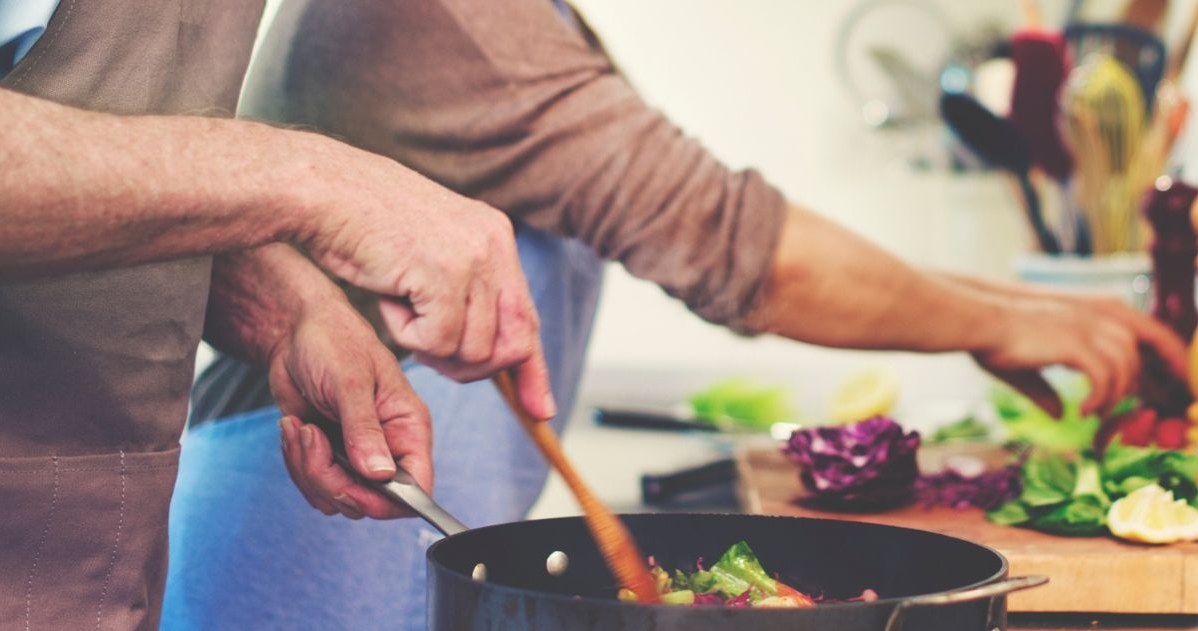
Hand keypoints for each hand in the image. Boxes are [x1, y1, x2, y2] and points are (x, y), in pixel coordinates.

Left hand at [269, 296, 431, 519]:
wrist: (295, 332)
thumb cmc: (334, 342)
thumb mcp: (350, 382)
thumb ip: (364, 430)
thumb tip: (381, 475)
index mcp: (408, 427)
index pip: (416, 486)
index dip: (388, 501)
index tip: (350, 486)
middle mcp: (388, 447)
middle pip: (371, 500)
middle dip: (332, 479)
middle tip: (310, 437)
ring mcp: (357, 455)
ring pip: (337, 498)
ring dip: (308, 469)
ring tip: (300, 427)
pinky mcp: (329, 456)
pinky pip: (314, 486)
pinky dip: (296, 463)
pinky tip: (295, 428)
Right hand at [290, 135, 554, 420]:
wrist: (322, 189)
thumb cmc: (360, 223)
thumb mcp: (429, 251)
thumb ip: (466, 289)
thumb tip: (491, 350)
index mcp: (495, 235)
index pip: (527, 316)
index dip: (533, 368)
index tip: (541, 408)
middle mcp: (494, 244)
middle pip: (512, 344)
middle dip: (472, 367)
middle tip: (425, 346)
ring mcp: (473, 258)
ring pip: (473, 351)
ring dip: (429, 345)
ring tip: (398, 303)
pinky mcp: (445, 275)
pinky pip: (439, 343)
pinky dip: (407, 335)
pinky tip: (389, 298)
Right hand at [972, 294, 1187, 417]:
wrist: (978, 324)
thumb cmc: (994, 341)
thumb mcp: (1027, 367)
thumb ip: (1047, 390)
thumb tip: (1059, 414)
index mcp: (1091, 313)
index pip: (1151, 330)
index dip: (1171, 356)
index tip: (1179, 383)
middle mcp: (1097, 316)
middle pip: (1143, 350)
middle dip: (1143, 384)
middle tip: (1130, 411)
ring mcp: (1088, 328)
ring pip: (1125, 367)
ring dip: (1114, 396)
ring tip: (1095, 413)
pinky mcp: (1076, 345)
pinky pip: (1105, 378)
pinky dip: (1099, 399)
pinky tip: (1082, 411)